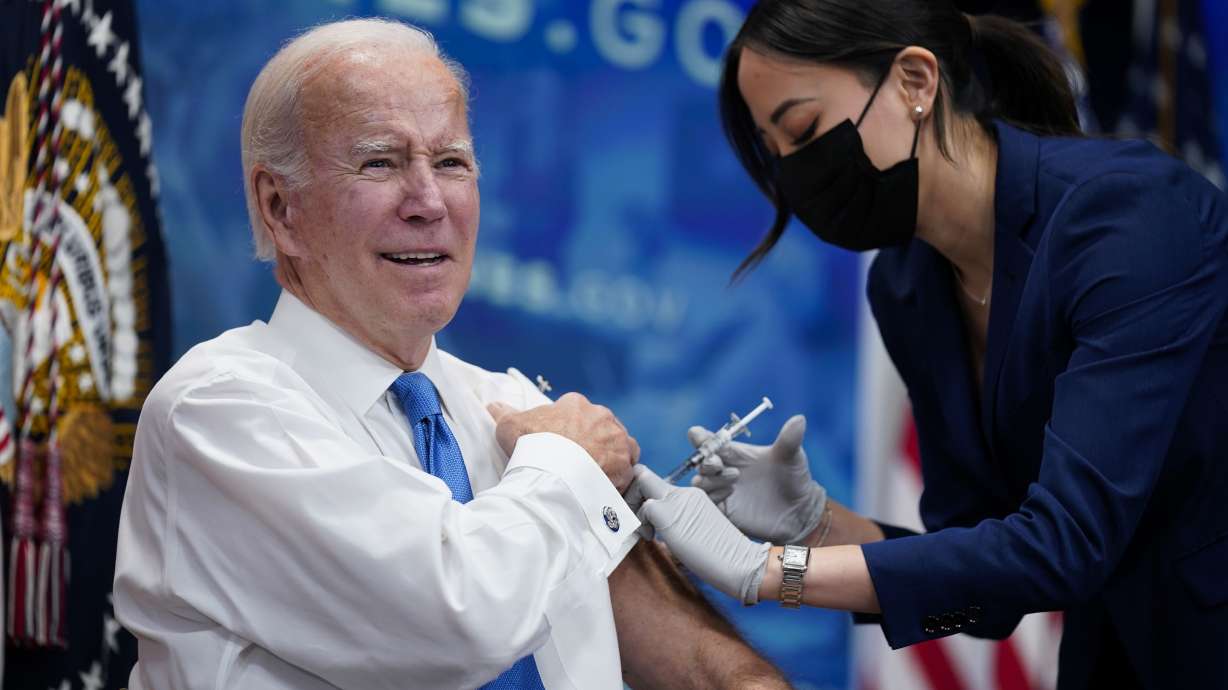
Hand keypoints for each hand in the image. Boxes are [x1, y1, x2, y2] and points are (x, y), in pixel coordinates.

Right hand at [488, 393, 639, 491]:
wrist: (553, 472)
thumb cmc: (531, 446)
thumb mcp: (510, 426)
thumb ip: (504, 413)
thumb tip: (493, 406)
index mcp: (575, 404)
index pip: (576, 411)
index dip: (569, 428)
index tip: (562, 444)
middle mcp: (600, 416)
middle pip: (601, 427)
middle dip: (593, 441)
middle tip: (579, 461)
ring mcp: (616, 438)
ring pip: (619, 445)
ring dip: (612, 455)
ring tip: (595, 473)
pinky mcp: (625, 462)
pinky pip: (627, 468)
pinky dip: (619, 476)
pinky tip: (605, 486)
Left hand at [632, 465, 770, 604]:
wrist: (743, 563)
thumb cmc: (721, 558)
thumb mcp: (696, 532)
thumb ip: (679, 523)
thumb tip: (653, 530)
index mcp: (693, 496)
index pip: (658, 481)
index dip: (642, 492)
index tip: (641, 515)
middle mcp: (685, 493)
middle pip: (644, 477)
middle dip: (632, 497)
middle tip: (638, 522)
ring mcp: (678, 501)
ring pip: (641, 486)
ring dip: (634, 508)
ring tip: (647, 532)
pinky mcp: (670, 514)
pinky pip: (645, 508)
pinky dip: (641, 522)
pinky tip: (653, 538)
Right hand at [690, 415, 826, 544]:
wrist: (799, 512)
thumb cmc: (795, 479)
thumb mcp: (793, 458)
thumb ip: (790, 439)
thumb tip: (800, 419)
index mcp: (735, 452)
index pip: (710, 441)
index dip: (700, 437)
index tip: (697, 435)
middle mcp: (724, 470)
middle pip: (701, 462)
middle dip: (705, 460)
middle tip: (717, 462)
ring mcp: (722, 490)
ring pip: (700, 482)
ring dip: (710, 478)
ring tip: (733, 477)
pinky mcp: (724, 510)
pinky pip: (707, 503)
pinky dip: (713, 496)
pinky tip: (730, 493)